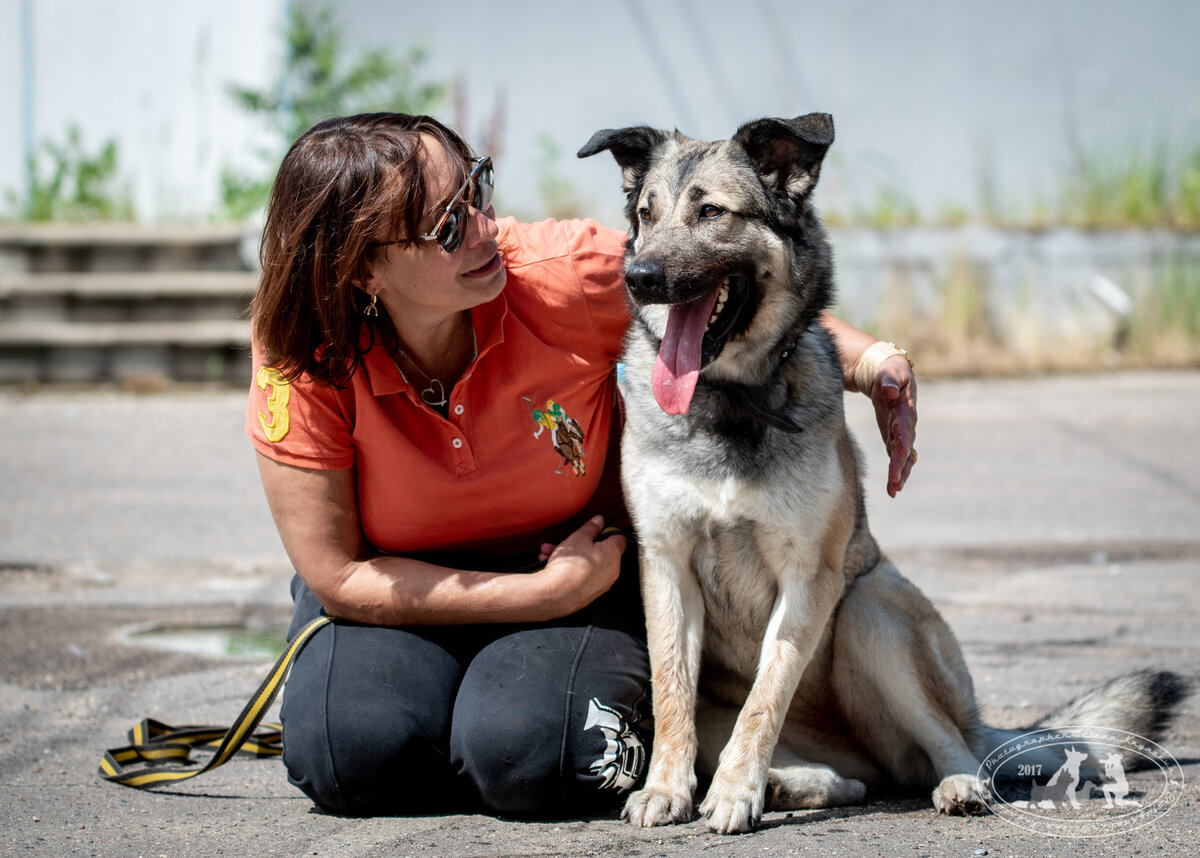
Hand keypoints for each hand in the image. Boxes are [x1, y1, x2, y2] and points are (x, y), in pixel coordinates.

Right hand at [533, 516, 625, 617]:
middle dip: (581, 544)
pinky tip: (549, 563)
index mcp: (613, 554)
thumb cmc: (570, 564)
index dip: (607, 531)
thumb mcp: (579, 537)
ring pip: (587, 564)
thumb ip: (591, 528)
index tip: (595, 529)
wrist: (556, 595)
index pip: (619, 538)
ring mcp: (601, 584)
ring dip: (570, 556)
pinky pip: (581, 576)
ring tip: (550, 551)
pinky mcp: (589, 594)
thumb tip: (600, 521)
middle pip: (599, 552)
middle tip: (567, 540)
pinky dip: (569, 570)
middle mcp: (612, 571)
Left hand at [870, 354, 917, 497]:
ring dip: (899, 473)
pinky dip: (896, 471)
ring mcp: (902, 432)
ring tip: (894, 490)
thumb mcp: (889, 371)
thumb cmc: (889, 371)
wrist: (890, 375)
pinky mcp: (895, 437)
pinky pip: (897, 457)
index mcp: (906, 406)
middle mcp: (907, 422)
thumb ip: (889, 380)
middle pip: (905, 446)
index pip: (905, 424)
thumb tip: (889, 390)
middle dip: (900, 464)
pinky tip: (893, 488)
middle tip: (895, 481)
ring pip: (903, 456)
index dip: (904, 439)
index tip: (902, 453)